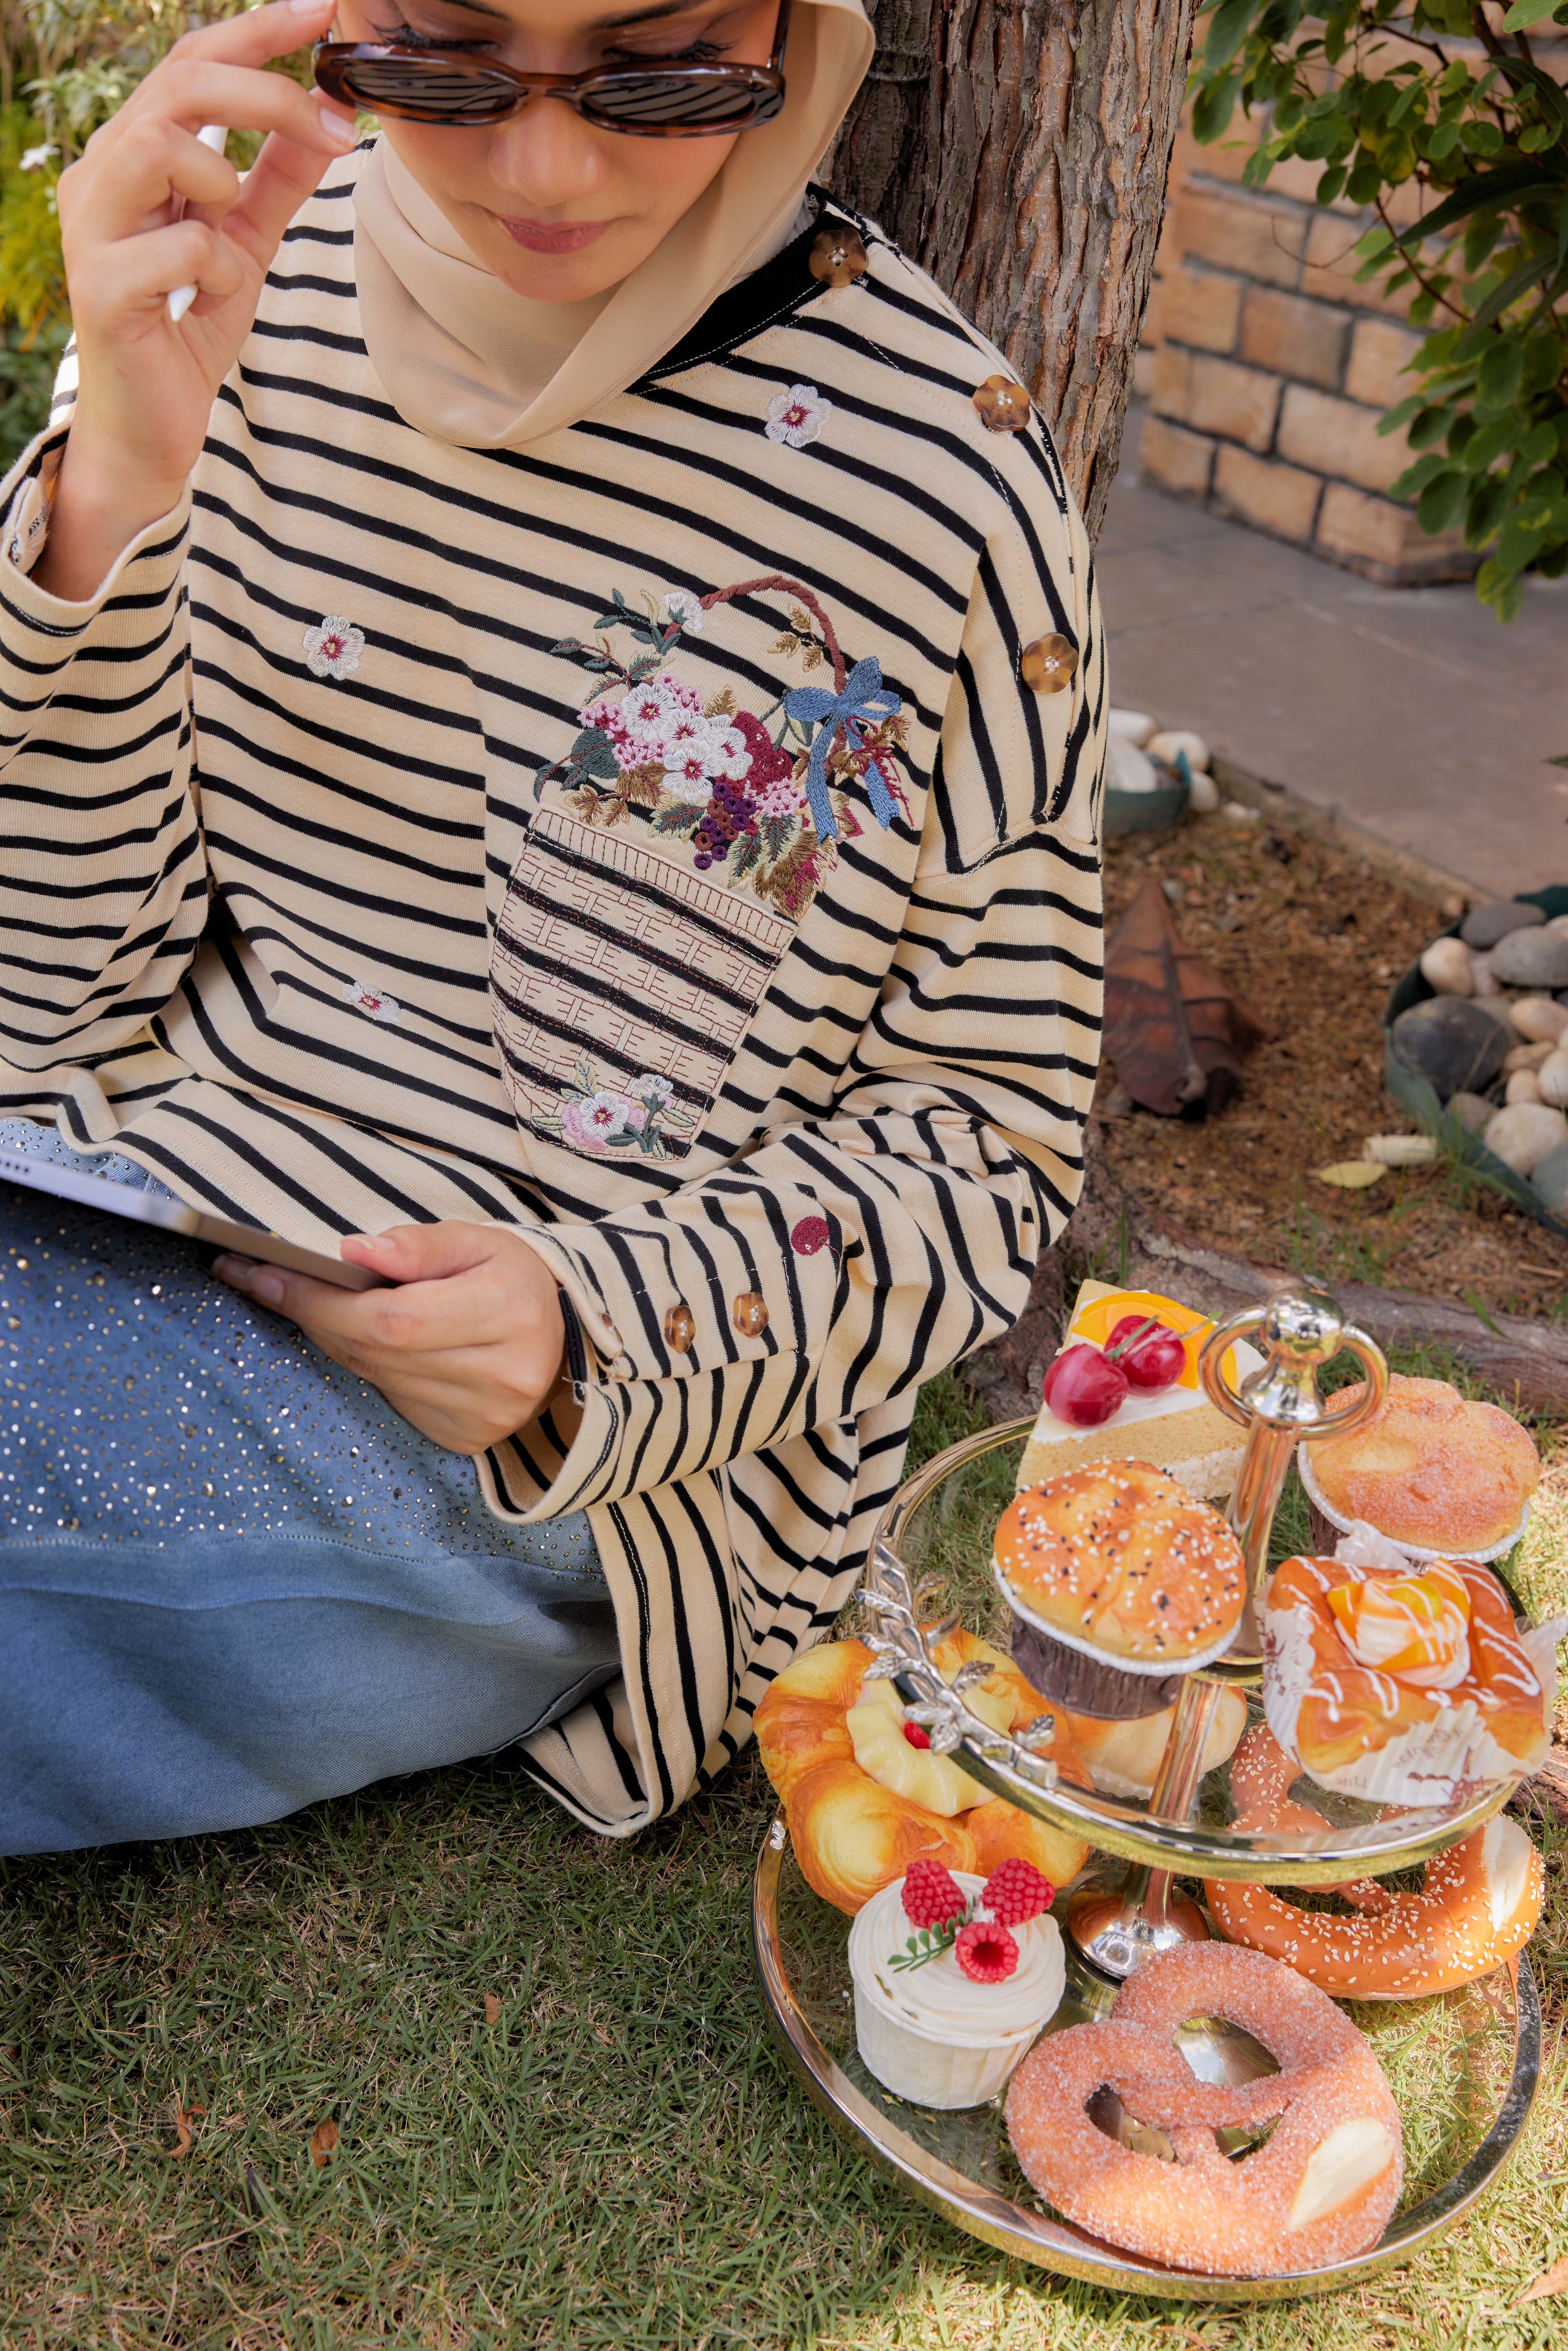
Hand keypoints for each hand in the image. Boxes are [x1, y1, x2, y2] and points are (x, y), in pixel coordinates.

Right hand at [37, 0, 356, 600]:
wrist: (152, 426)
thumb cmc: (186, 328)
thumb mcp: (244, 242)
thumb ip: (276, 180)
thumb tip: (323, 117)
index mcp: (133, 155)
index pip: (190, 63)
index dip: (256, 30)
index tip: (322, 10)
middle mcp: (101, 175)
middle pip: (180, 82)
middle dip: (265, 89)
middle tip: (331, 119)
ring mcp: (94, 228)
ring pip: (165, 145)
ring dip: (224, 183)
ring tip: (229, 235)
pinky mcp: (102, 286)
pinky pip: (180, 244)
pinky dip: (217, 269)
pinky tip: (208, 300)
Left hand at [214, 1222, 570, 1456]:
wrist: (562, 1336)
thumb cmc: (512, 1277)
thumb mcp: (476, 1240)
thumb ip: (417, 1245)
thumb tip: (352, 1250)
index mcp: (509, 1312)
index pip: (393, 1318)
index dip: (323, 1300)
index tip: (266, 1273)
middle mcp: (502, 1374)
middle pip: (377, 1350)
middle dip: (313, 1313)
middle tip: (265, 1280)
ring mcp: (485, 1416)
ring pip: (377, 1376)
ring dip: (335, 1338)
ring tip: (311, 1300)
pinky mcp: (467, 1438)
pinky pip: (392, 1399)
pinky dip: (370, 1366)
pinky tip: (368, 1340)